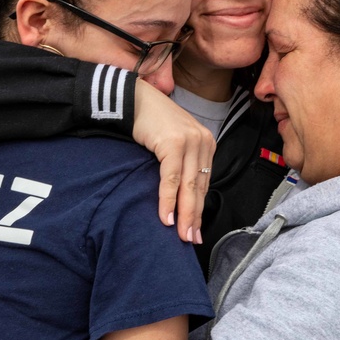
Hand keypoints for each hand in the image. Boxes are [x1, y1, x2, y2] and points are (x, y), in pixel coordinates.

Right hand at [132, 80, 214, 243]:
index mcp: (206, 143)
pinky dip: (168, 200)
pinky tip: (166, 217)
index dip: (200, 208)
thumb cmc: (151, 122)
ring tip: (181, 235)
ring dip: (184, 214)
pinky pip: (171, 179)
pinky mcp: (174, 143)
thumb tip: (181, 198)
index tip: (196, 230)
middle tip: (191, 240)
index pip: (203, 182)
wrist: (133, 99)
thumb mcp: (172, 143)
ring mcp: (190, 142)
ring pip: (188, 186)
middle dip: (195, 217)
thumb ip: (181, 166)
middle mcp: (203, 142)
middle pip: (199, 187)